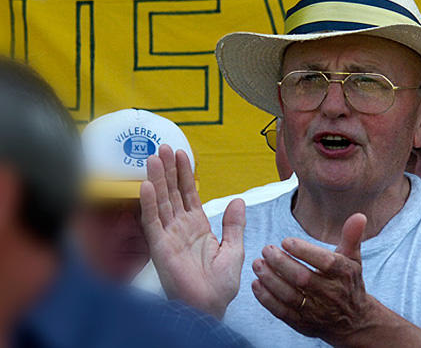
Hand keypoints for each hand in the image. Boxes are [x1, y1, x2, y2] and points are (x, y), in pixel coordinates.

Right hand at [140, 144, 245, 319]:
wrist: (210, 307)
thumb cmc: (219, 285)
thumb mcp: (234, 249)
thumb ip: (234, 224)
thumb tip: (238, 200)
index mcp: (198, 227)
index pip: (189, 194)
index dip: (185, 174)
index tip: (181, 154)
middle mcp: (180, 228)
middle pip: (172, 192)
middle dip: (169, 170)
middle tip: (163, 147)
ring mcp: (169, 236)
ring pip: (162, 202)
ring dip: (157, 180)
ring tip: (154, 158)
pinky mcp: (160, 248)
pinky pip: (153, 222)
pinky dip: (150, 204)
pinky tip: (147, 186)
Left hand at [251, 213, 374, 345]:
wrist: (354, 321)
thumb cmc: (349, 283)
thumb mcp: (353, 259)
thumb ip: (351, 236)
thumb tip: (359, 215)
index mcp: (343, 274)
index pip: (324, 262)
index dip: (304, 251)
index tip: (286, 241)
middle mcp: (331, 293)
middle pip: (303, 278)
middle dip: (281, 263)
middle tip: (267, 249)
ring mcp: (316, 311)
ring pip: (290, 296)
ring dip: (271, 280)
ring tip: (258, 264)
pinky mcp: (303, 324)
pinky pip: (282, 312)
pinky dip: (267, 299)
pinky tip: (256, 284)